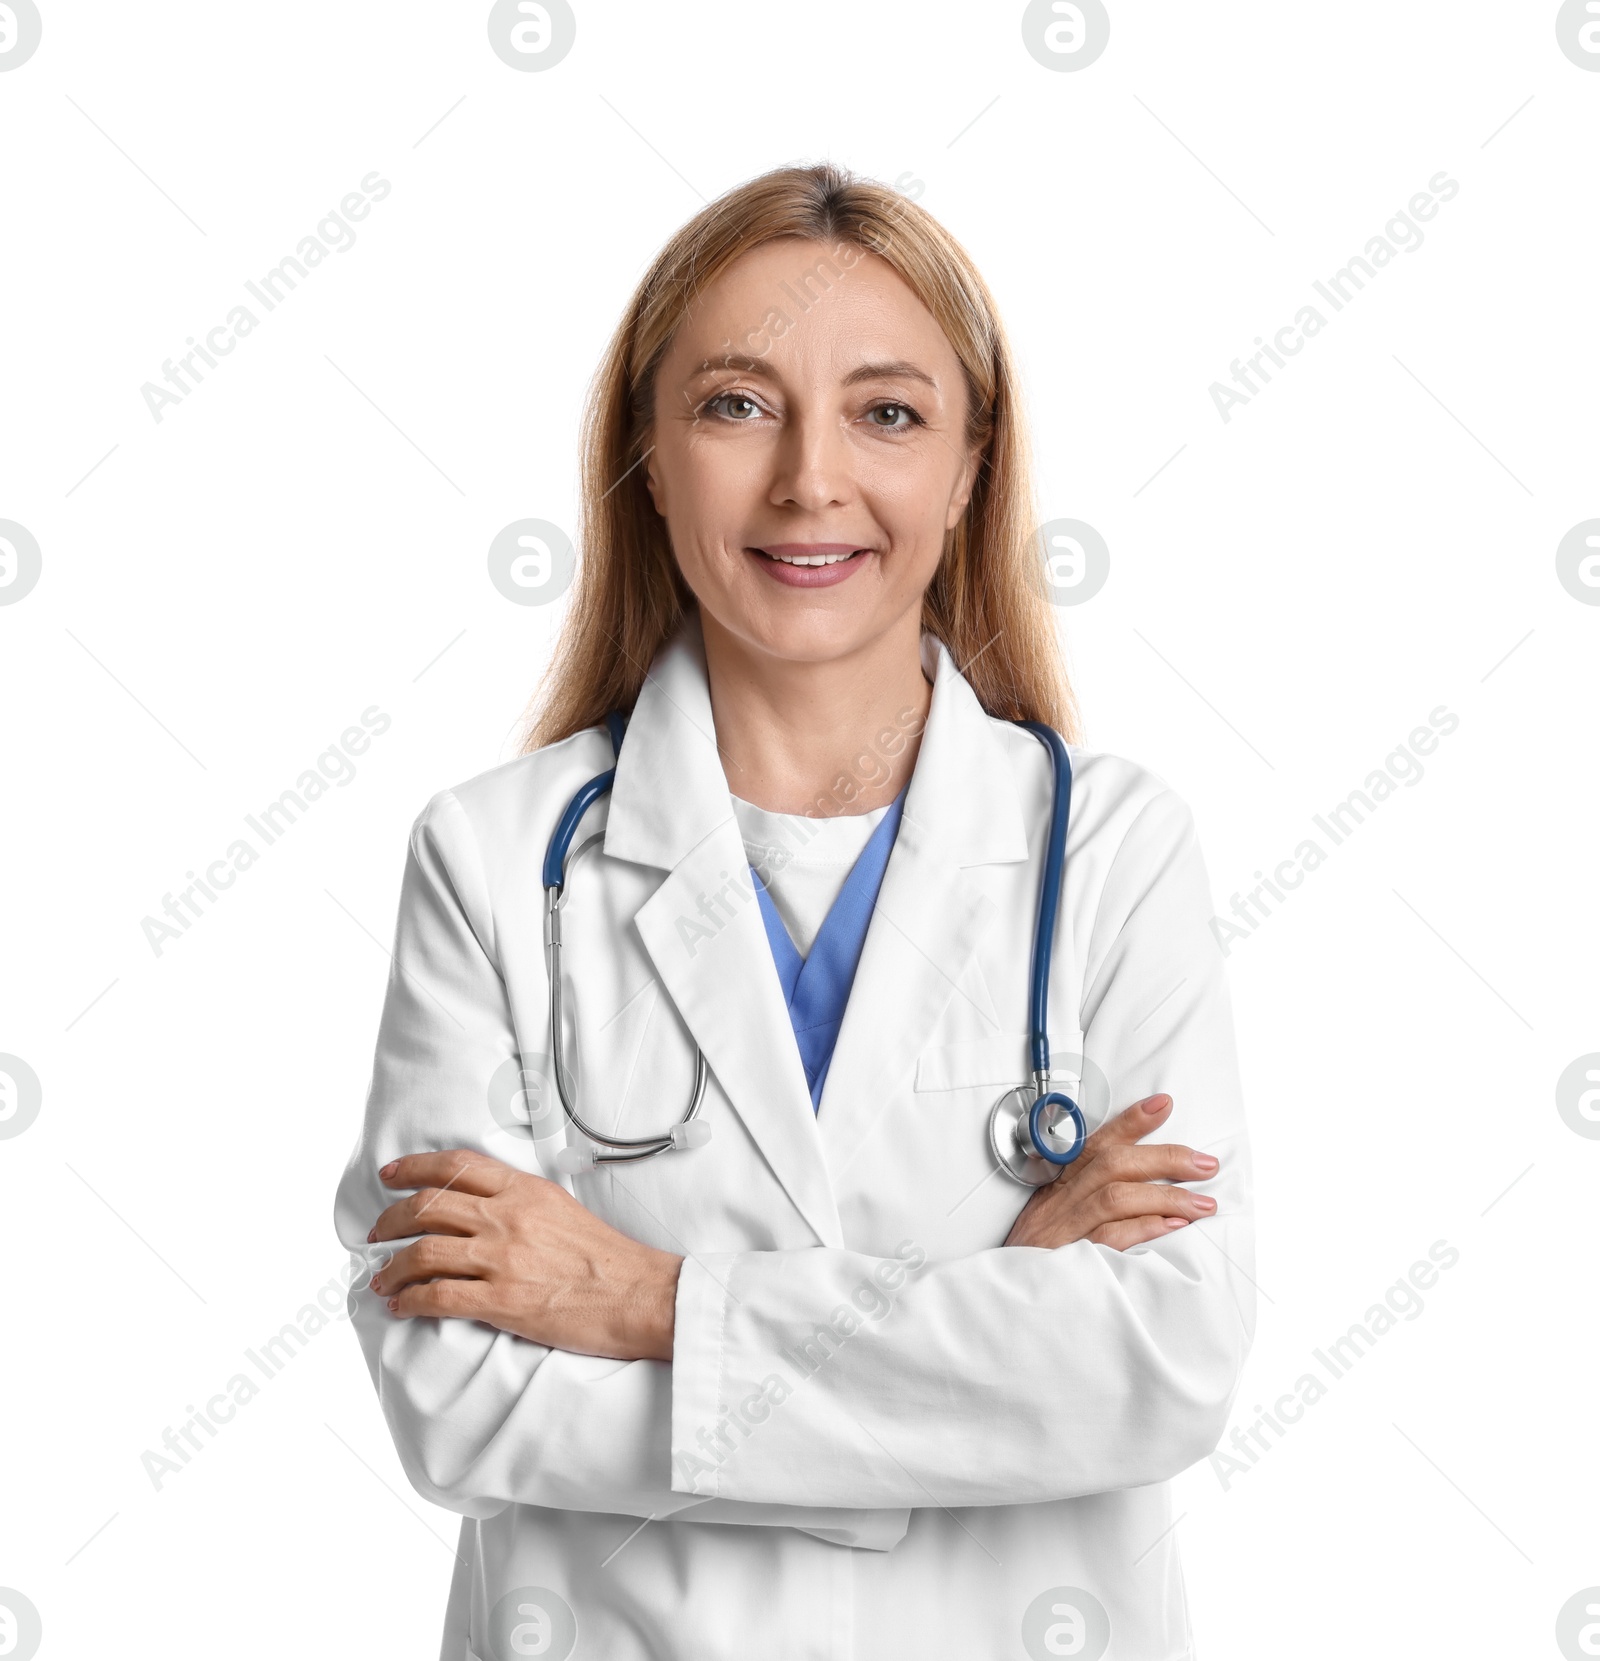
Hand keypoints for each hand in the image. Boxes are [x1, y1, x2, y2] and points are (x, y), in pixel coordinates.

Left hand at [367, 1150, 682, 1360]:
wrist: (637, 1293)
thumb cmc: (606, 1257)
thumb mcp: (562, 1208)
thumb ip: (521, 1203)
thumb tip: (484, 1208)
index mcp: (523, 1190)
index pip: (454, 1167)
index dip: (413, 1169)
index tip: (390, 1177)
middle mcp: (506, 1217)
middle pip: (427, 1208)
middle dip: (389, 1221)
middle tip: (376, 1234)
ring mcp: (501, 1258)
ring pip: (422, 1252)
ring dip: (390, 1267)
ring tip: (381, 1278)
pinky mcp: (500, 1300)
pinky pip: (437, 1296)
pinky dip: (410, 1301)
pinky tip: (402, 1306)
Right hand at [1003, 1094, 1219, 1250]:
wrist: (1000, 1300)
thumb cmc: (1033, 1259)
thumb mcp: (1053, 1219)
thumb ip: (1088, 1200)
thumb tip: (1142, 1189)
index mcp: (1059, 1187)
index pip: (1097, 1144)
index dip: (1130, 1122)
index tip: (1163, 1105)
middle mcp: (1061, 1202)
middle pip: (1113, 1164)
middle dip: (1164, 1158)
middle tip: (1205, 1164)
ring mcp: (1065, 1229)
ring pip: (1116, 1196)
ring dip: (1165, 1196)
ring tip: (1202, 1204)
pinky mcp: (1069, 1259)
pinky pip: (1109, 1237)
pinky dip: (1143, 1228)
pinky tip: (1172, 1228)